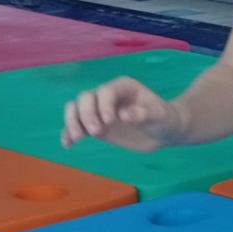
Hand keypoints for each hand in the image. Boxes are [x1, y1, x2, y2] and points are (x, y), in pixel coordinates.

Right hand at [61, 77, 182, 150]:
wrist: (163, 131)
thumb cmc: (164, 119)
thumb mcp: (159, 116)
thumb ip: (143, 114)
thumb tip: (124, 114)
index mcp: (123, 87)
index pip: (105, 91)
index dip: (104, 105)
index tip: (110, 121)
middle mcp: (107, 96)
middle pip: (85, 98)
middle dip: (86, 114)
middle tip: (96, 132)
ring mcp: (99, 110)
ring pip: (75, 109)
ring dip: (72, 122)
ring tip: (78, 138)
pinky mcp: (95, 125)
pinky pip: (76, 126)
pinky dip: (69, 133)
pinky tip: (68, 144)